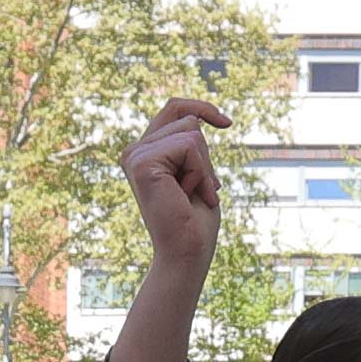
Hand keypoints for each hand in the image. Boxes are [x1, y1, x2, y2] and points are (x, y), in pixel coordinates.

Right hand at [120, 99, 229, 268]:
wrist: (187, 253)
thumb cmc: (195, 221)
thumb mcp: (197, 171)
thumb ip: (190, 144)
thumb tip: (198, 118)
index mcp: (144, 152)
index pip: (174, 109)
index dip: (201, 108)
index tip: (227, 124)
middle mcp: (134, 151)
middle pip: (187, 119)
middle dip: (204, 155)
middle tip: (195, 191)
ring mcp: (135, 155)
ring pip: (191, 131)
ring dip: (203, 167)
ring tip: (190, 195)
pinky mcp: (142, 163)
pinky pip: (189, 146)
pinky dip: (199, 172)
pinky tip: (186, 195)